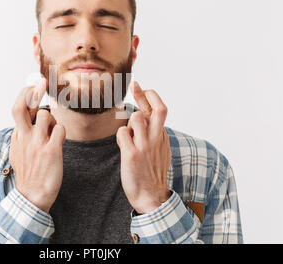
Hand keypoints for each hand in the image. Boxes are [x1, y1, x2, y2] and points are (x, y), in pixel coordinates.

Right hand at [9, 78, 65, 212]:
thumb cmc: (29, 172)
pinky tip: (60, 141)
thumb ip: (23, 133)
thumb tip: (31, 117)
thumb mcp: (19, 151)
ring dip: (55, 120)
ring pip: (48, 115)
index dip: (26, 94)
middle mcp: (24, 137)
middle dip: (33, 91)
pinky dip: (62, 132)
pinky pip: (60, 129)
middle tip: (43, 82)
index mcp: (17, 135)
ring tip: (54, 132)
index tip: (35, 87)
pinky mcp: (51, 151)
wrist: (32, 196)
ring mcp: (37, 144)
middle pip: (21, 106)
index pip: (17, 108)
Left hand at [117, 81, 171, 213]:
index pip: (159, 109)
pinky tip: (123, 146)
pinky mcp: (132, 154)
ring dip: (128, 122)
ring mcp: (145, 146)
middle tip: (135, 86)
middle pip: (157, 108)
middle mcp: (156, 138)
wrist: (151, 196)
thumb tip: (144, 116)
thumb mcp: (159, 150)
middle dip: (144, 94)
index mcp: (162, 136)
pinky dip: (120, 136)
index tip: (141, 87)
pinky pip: (122, 133)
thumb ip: (153, 133)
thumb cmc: (152, 172)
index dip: (149, 96)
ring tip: (128, 136)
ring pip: (135, 117)